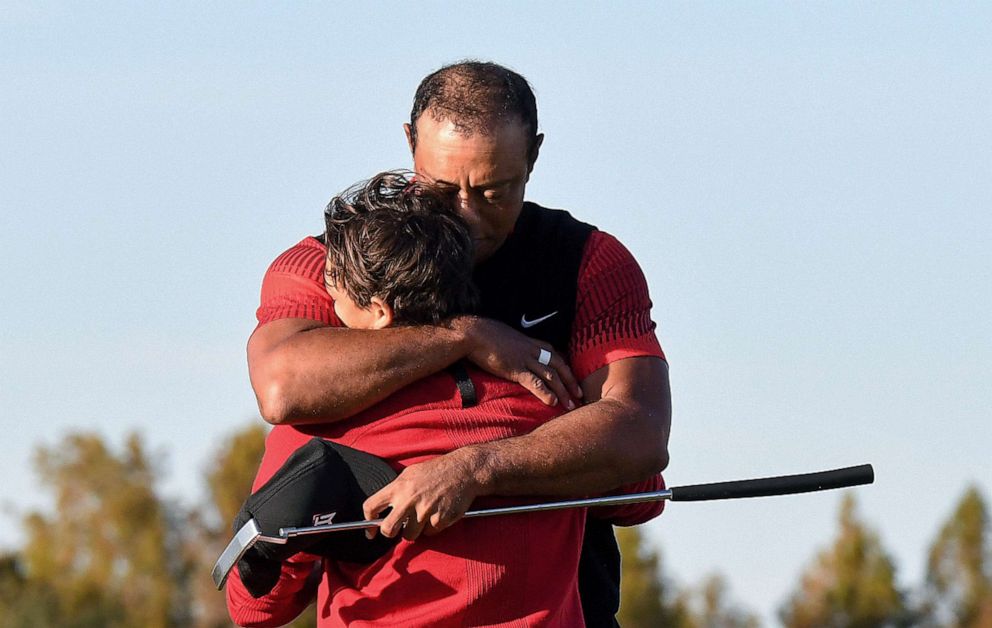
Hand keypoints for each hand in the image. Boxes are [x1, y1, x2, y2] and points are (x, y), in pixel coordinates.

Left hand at [362, 449, 483, 540]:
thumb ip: (396, 489)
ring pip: (410, 535)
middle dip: (390, 533)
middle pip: (388, 529)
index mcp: (398, 487)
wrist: (463, 470)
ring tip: (424, 516)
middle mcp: (409, 500)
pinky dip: (433, 527)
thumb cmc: (436, 470)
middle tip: (398, 529)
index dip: (367, 522)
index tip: (371, 531)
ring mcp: (425, 511)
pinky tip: (439, 513)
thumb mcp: (410, 473)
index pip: (371, 506)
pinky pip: (430, 533)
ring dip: (415, 530)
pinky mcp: (440, 519)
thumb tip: (384, 507)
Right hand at [452, 316, 581, 408]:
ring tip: (570, 405)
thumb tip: (519, 355)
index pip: (557, 357)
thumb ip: (519, 348)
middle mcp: (534, 351)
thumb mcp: (509, 340)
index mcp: (533, 343)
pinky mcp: (515, 369)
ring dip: (563, 391)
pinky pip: (535, 382)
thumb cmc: (488, 336)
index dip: (567, 370)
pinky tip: (552, 402)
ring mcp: (526, 360)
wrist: (474, 333)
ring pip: (551, 376)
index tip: (573, 381)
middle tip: (579, 396)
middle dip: (571, 382)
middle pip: (559, 367)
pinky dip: (545, 392)